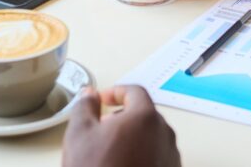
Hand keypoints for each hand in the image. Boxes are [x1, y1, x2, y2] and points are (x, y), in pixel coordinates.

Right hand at [63, 86, 179, 166]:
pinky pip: (157, 158)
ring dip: (134, 138)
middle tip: (102, 128)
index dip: (116, 92)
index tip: (103, 99)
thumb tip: (90, 94)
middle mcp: (165, 135)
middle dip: (124, 117)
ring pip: (153, 138)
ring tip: (111, 152)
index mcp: (145, 118)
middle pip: (145, 115)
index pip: (135, 92)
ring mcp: (171, 158)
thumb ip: (85, 107)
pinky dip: (142, 156)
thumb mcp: (80, 134)